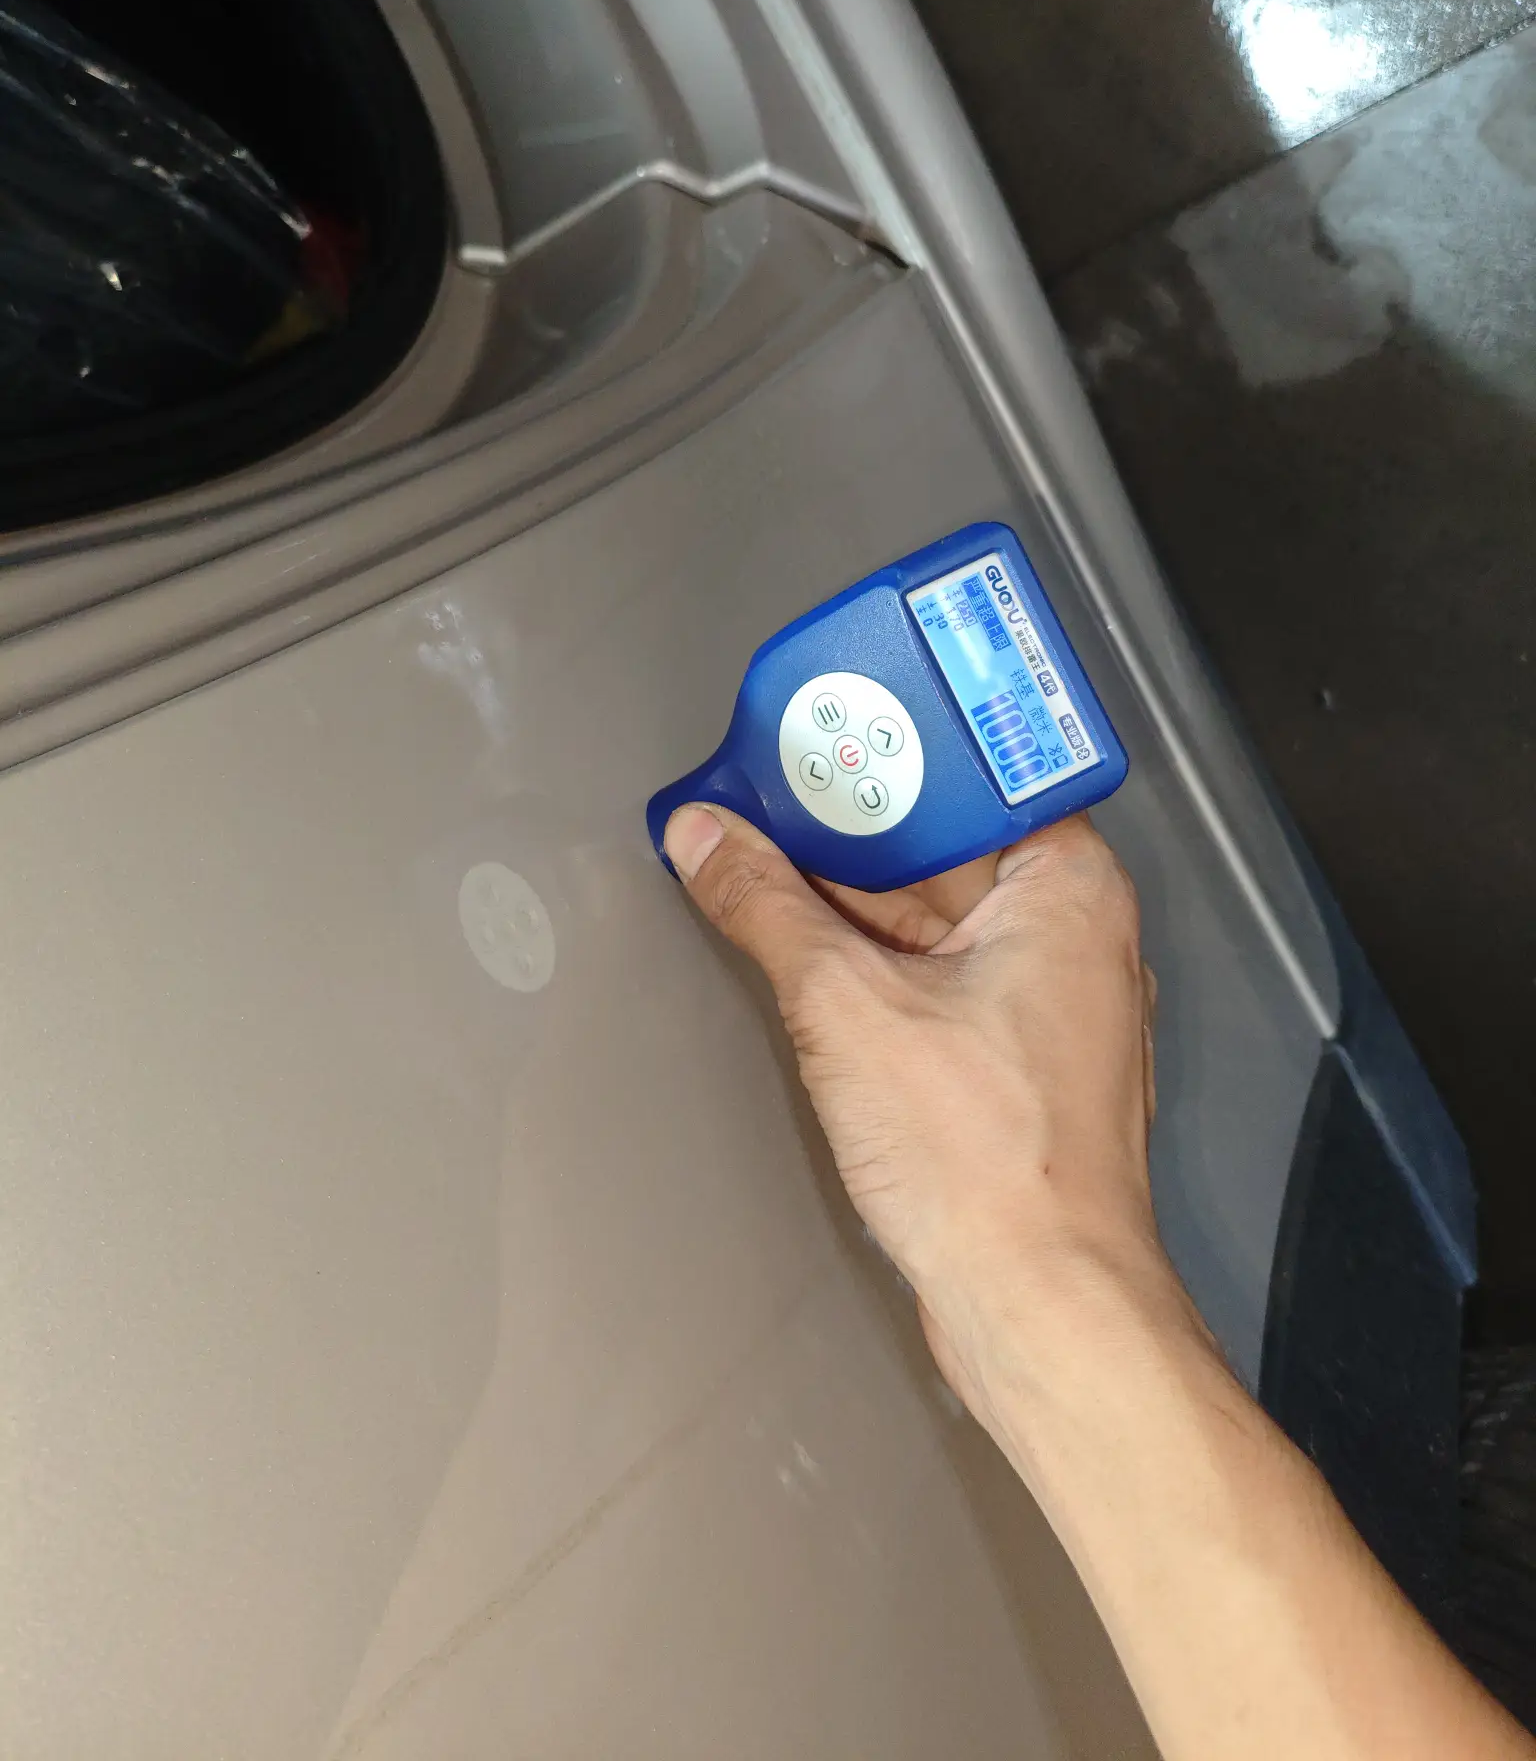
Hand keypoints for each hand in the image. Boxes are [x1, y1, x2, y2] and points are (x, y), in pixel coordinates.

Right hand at [662, 803, 1166, 1427]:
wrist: (1037, 1304)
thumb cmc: (983, 1157)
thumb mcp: (844, 1004)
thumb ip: (766, 907)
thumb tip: (707, 839)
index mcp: (1068, 888)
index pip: (972, 777)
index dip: (884, 752)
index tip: (808, 735)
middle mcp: (1074, 936)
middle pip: (945, 847)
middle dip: (847, 829)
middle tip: (754, 793)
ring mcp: (1047, 1006)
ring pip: (936, 919)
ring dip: (849, 901)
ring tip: (753, 859)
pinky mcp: (1014, 1067)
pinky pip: (936, 981)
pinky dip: (870, 964)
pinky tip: (796, 949)